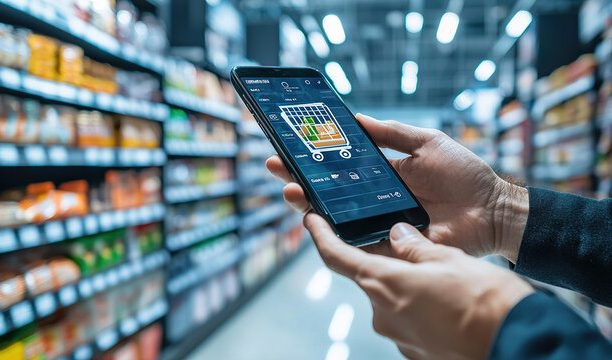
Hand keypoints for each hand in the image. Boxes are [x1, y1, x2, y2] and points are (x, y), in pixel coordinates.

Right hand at [266, 113, 528, 261]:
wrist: (493, 210)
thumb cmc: (465, 173)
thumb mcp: (427, 142)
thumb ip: (392, 133)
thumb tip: (356, 118)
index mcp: (380, 176)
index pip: (338, 167)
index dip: (313, 159)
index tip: (289, 147)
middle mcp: (373, 201)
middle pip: (328, 194)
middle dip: (300, 180)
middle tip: (277, 169)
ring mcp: (379, 225)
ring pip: (336, 220)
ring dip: (309, 206)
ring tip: (291, 192)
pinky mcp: (390, 247)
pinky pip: (358, 244)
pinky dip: (336, 237)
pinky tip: (317, 223)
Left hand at [304, 213, 532, 359]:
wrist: (517, 345)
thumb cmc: (485, 300)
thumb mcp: (449, 258)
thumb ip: (415, 246)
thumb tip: (398, 235)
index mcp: (384, 284)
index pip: (336, 256)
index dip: (320, 235)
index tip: (310, 218)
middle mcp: (383, 314)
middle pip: (370, 276)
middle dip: (384, 260)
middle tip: (412, 246)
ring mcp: (398, 336)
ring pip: (392, 297)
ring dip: (406, 283)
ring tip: (443, 275)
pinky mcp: (415, 350)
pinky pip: (408, 317)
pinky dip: (418, 303)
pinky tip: (447, 299)